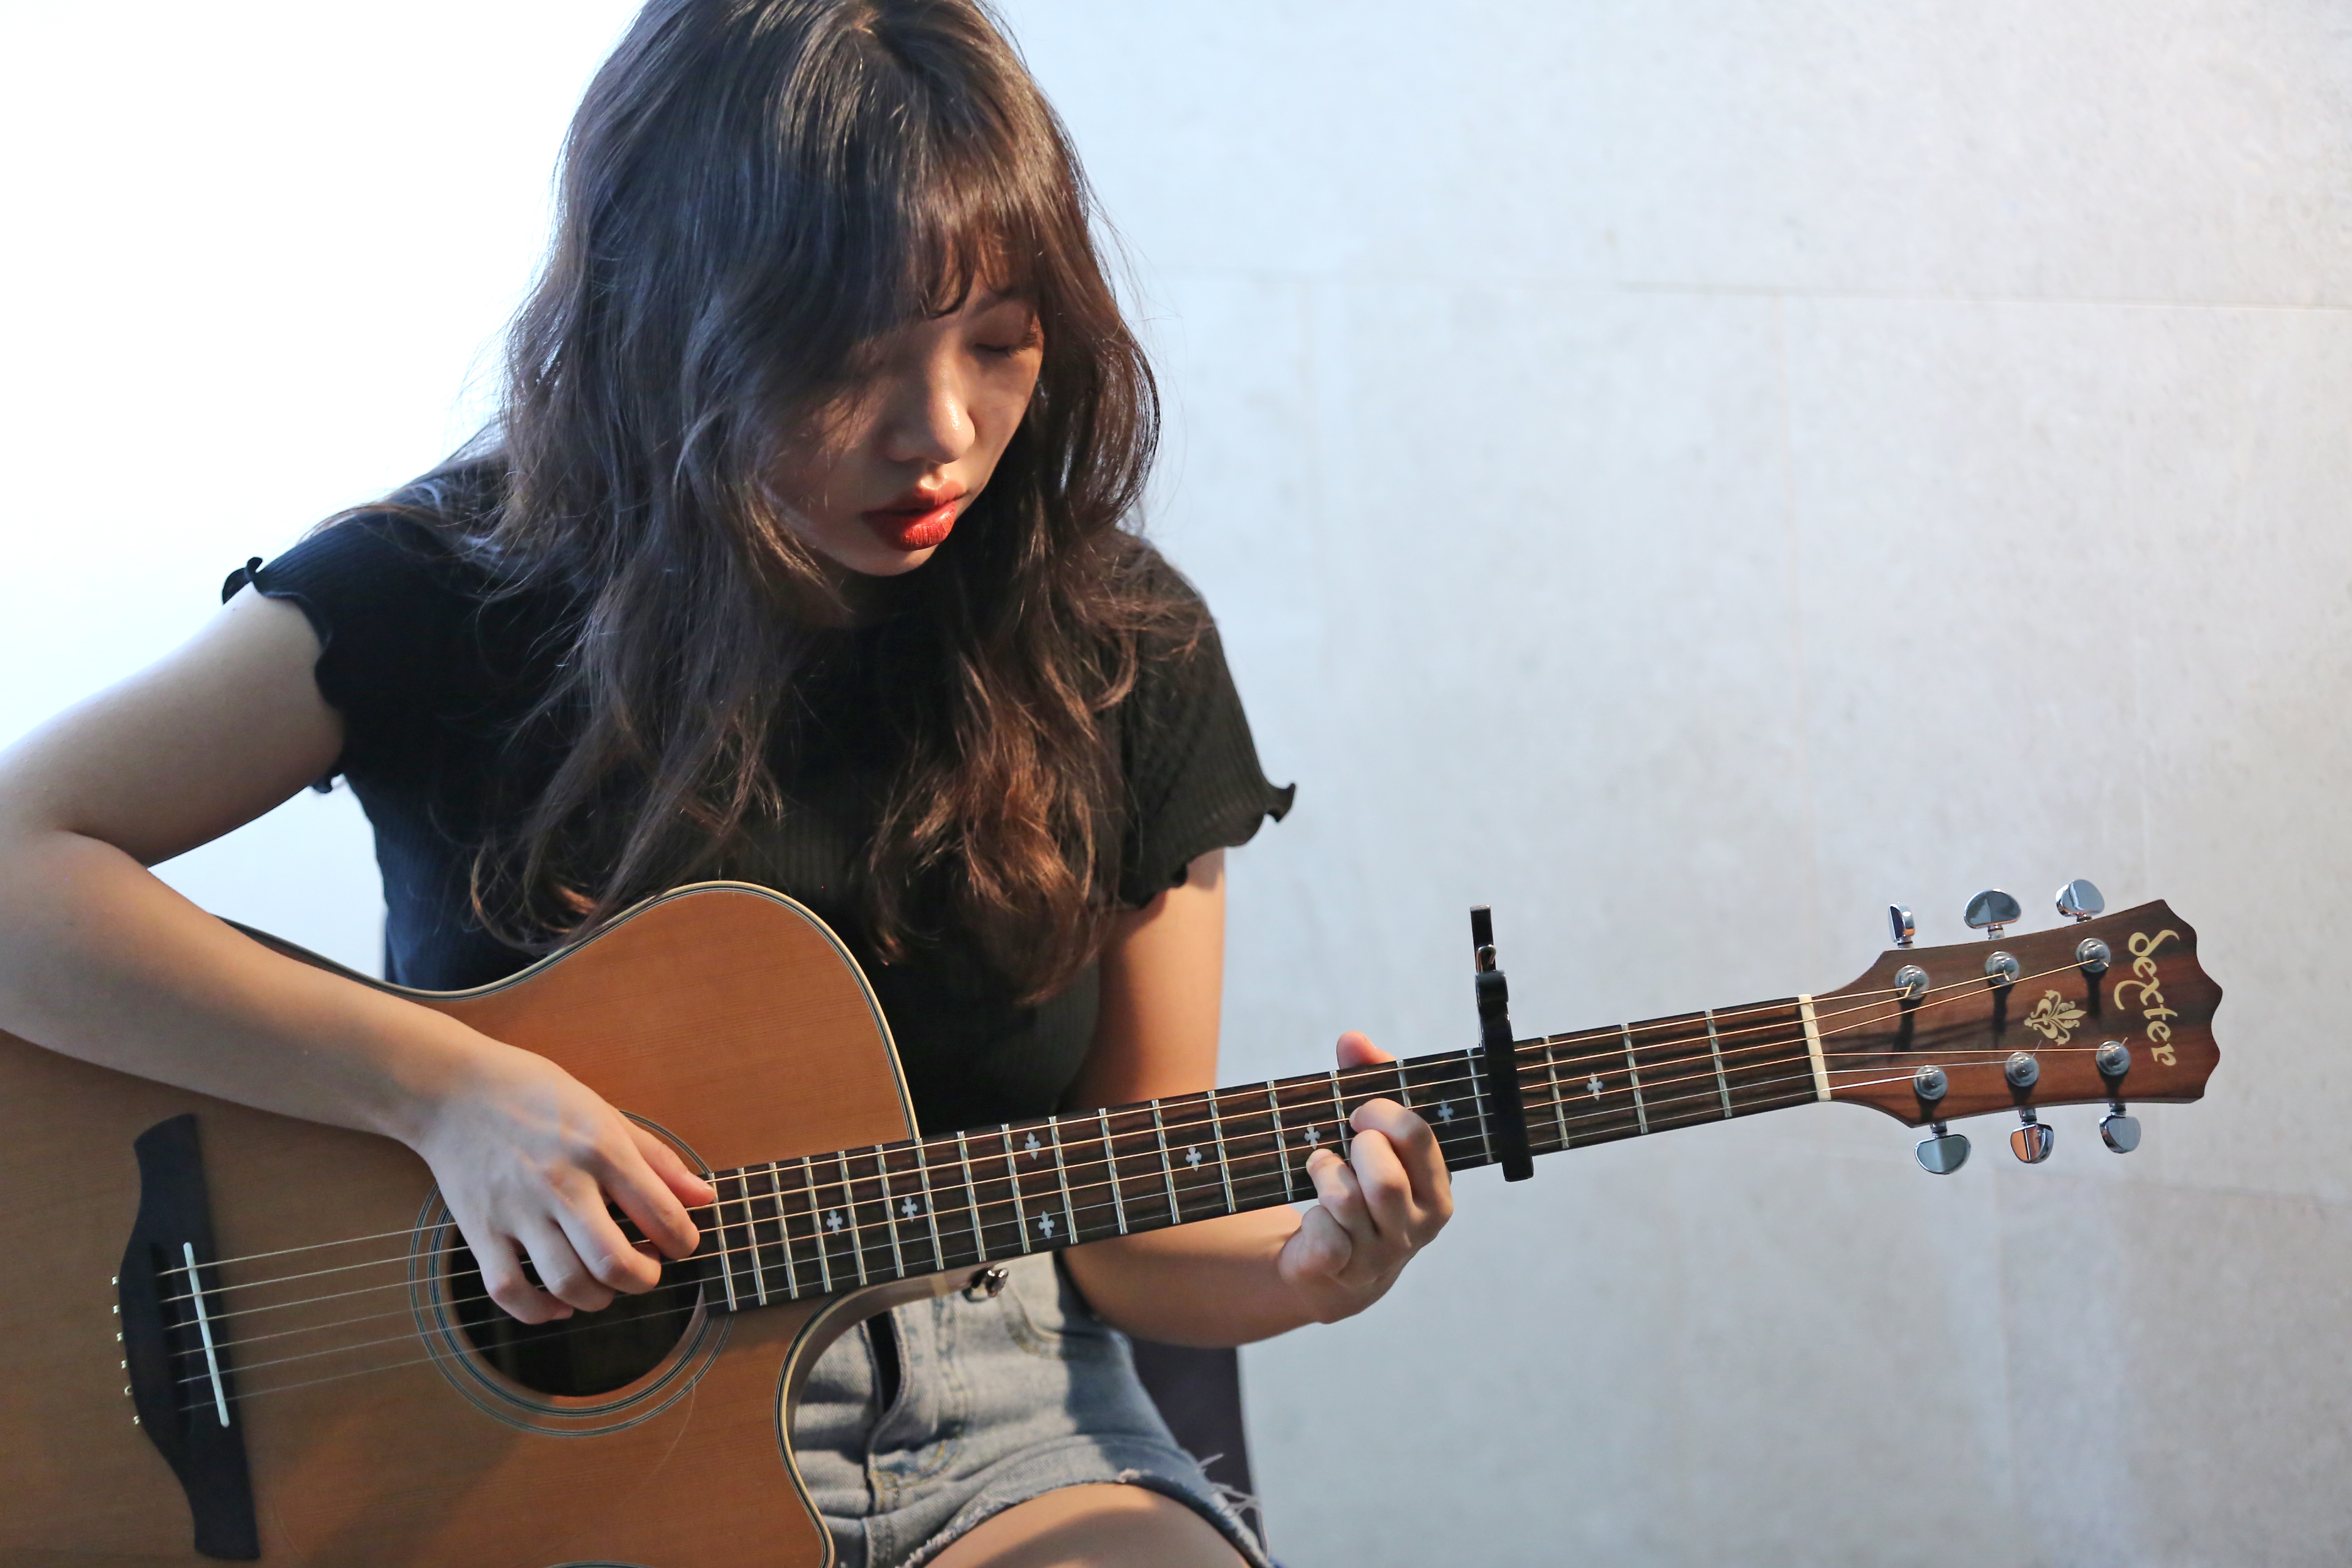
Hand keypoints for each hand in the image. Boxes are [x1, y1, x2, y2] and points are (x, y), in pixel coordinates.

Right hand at [408, 1036, 715, 1323]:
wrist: (454, 1090)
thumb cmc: (538, 1097)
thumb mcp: (607, 1114)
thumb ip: (657, 1160)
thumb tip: (705, 1198)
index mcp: (601, 1149)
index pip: (660, 1213)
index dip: (683, 1242)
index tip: (681, 1245)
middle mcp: (562, 1183)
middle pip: (613, 1261)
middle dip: (643, 1280)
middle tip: (646, 1272)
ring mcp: (517, 1211)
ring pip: (565, 1282)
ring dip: (597, 1299)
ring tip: (606, 1285)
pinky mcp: (480, 1230)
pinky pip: (509, 1291)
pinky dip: (539, 1311)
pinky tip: (558, 1302)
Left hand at [1274, 1031, 1452, 1322]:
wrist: (1337, 1268)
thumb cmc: (1360, 1184)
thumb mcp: (1374, 1136)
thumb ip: (1368, 1081)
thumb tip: (1353, 1039)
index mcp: (1437, 1188)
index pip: (1419, 1137)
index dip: (1383, 1113)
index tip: (1359, 1110)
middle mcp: (1419, 1224)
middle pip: (1385, 1177)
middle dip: (1355, 1148)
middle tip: (1345, 1142)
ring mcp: (1383, 1253)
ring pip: (1347, 1202)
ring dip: (1324, 1173)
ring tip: (1322, 1169)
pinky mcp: (1344, 1272)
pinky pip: (1326, 1237)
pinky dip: (1311, 1217)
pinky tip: (1315, 1215)